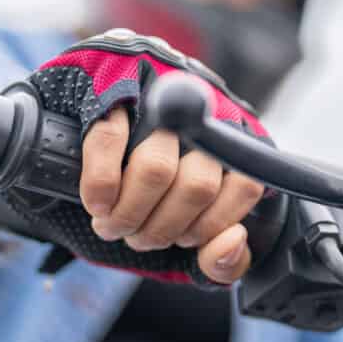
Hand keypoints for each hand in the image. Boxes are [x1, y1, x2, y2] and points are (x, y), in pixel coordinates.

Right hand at [0, 29, 275, 285]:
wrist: (103, 127)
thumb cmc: (158, 192)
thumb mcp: (197, 230)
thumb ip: (223, 256)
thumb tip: (233, 239)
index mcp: (233, 140)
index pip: (245, 185)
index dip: (210, 225)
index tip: (183, 238)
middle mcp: (204, 109)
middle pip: (198, 186)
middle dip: (160, 229)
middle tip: (136, 235)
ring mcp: (159, 92)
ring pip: (156, 169)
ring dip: (128, 215)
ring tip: (112, 223)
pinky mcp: (111, 85)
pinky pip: (109, 140)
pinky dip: (100, 185)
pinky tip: (97, 204)